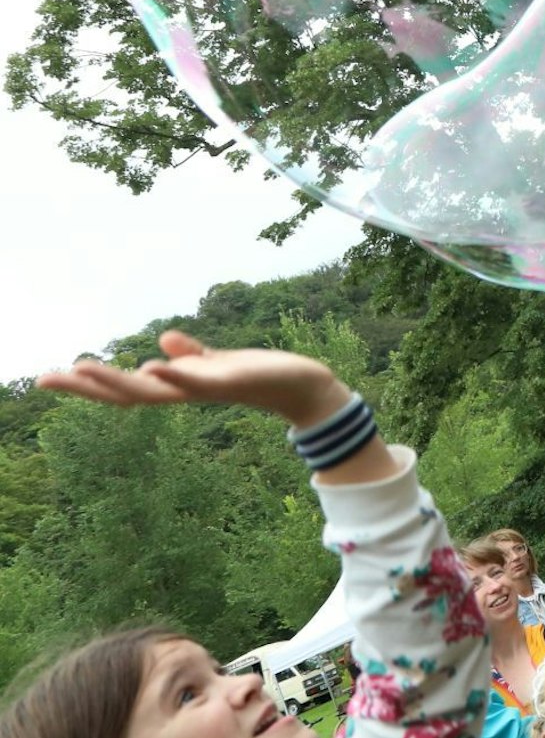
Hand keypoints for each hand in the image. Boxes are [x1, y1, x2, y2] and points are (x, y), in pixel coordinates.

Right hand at [39, 331, 351, 429]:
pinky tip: (155, 366)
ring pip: (157, 390)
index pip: (125, 388)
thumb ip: (190, 355)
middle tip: (47, 378)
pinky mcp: (234, 382)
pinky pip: (201, 380)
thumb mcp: (219, 363)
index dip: (88, 385)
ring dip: (119, 381)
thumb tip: (160, 343)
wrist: (304, 386)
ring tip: (83, 368)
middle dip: (87, 388)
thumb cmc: (259, 376)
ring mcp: (208, 389)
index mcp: (180, 386)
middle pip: (128, 395)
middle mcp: (187, 392)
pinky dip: (178, 373)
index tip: (47, 377)